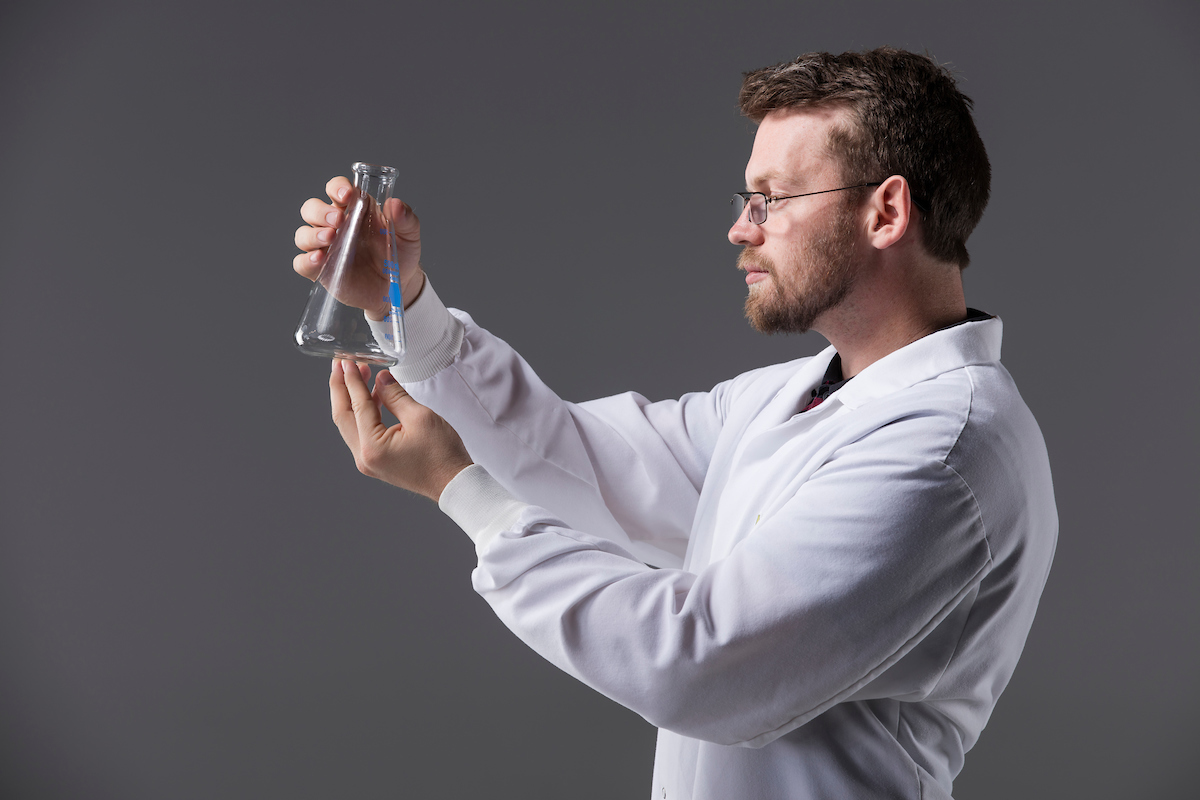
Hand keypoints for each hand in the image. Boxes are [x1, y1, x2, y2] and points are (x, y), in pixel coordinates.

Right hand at [294, 176, 425, 319]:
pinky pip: (302, 263)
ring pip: (303, 234)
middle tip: (338, 220)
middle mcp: (335, 225)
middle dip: (320, 212)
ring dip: (312, 234)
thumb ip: (406, 219)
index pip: (336, 188)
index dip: (337, 188)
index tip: (347, 195)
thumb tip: (395, 204)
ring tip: (330, 239)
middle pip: (311, 209)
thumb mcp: (409, 236)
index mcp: (355, 208)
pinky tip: (319, 259)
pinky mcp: (321, 270)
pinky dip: (306, 260)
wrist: (398, 287)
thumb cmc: (400, 255)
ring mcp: (325, 247)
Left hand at [330, 359, 472, 501]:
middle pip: (342, 416)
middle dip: (341, 387)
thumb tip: (381, 378)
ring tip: (359, 376)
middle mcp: (364, 457)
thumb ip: (395, 395)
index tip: (347, 361)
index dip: (352, 380)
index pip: (357, 405)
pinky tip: (373, 397)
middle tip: (341, 364)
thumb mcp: (420, 417)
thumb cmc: (442, 456)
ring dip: (352, 399)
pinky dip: (363, 413)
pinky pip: (361, 433)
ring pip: (350, 424)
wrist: (453, 483)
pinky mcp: (376, 461)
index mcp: (373, 446)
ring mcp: (368, 461)